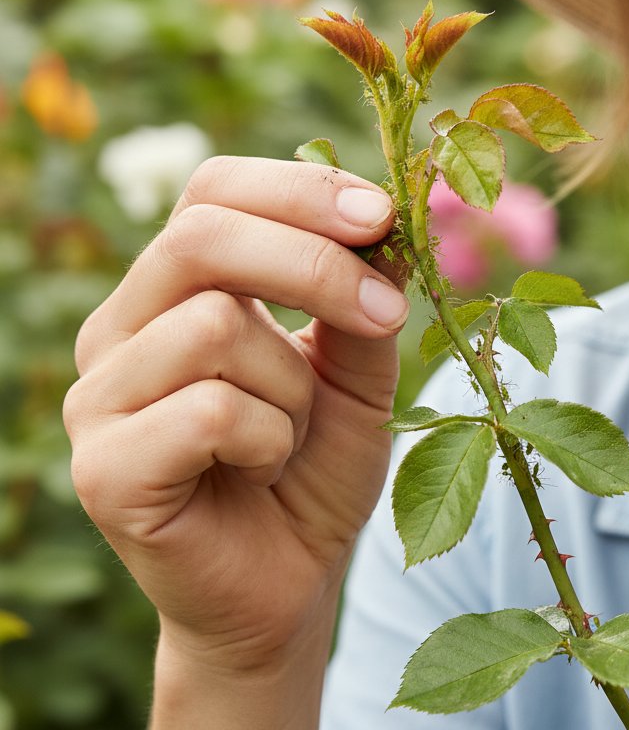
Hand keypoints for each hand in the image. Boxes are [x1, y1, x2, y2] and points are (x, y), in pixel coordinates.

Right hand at [64, 156, 408, 724]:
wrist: (289, 582)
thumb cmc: (317, 463)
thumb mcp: (358, 367)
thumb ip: (362, 293)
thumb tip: (381, 217)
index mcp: (175, 288)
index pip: (213, 190)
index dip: (299, 189)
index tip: (380, 215)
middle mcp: (121, 327)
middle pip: (202, 237)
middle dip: (315, 266)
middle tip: (388, 312)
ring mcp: (99, 396)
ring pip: (217, 327)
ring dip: (294, 387)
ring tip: (290, 435)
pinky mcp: (102, 469)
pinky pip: (209, 412)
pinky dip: (270, 440)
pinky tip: (260, 472)